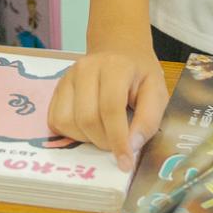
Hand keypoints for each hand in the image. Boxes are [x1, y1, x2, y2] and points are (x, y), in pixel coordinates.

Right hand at [47, 36, 167, 171]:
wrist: (119, 50)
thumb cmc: (139, 74)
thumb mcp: (157, 92)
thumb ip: (148, 120)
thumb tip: (131, 147)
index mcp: (115, 66)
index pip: (111, 108)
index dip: (118, 140)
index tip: (125, 162)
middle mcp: (86, 68)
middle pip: (87, 118)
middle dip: (103, 141)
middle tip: (117, 145)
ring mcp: (67, 77)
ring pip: (67, 121)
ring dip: (86, 138)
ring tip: (103, 133)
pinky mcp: (57, 88)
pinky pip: (55, 120)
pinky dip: (70, 133)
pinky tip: (88, 128)